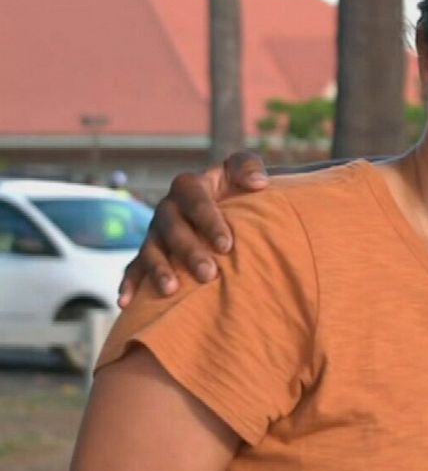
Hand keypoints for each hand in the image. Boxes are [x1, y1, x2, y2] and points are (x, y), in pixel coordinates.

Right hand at [119, 152, 268, 304]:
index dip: (209, 222)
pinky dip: (129, 284)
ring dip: (159, 270)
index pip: (196, 202)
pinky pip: (134, 268)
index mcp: (188, 187)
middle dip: (189, 252)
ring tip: (171, 290)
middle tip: (208, 274)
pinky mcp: (149, 252)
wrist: (224, 202)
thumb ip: (248, 167)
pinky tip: (126, 303)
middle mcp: (168, 209)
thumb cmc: (235, 186)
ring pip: (151, 251)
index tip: (227, 245)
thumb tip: (258, 183)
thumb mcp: (242, 168)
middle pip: (173, 230)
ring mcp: (155, 232)